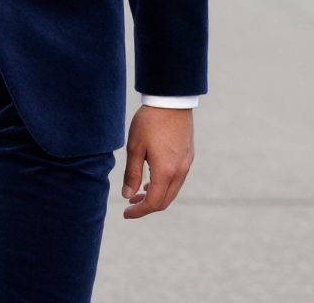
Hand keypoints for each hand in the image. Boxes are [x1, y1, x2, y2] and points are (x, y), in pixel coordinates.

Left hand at [121, 104, 194, 218]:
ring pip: (172, 190)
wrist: (171, 100)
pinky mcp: (188, 155)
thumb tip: (127, 196)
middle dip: (147, 206)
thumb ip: (132, 174)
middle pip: (165, 201)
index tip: (126, 213)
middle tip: (130, 204)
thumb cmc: (149, 121)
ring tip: (140, 191)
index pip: (153, 203)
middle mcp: (180, 172)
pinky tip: (153, 177)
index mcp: (166, 172)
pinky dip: (165, 185)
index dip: (138, 212)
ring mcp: (186, 164)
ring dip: (156, 195)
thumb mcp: (135, 147)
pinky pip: (177, 179)